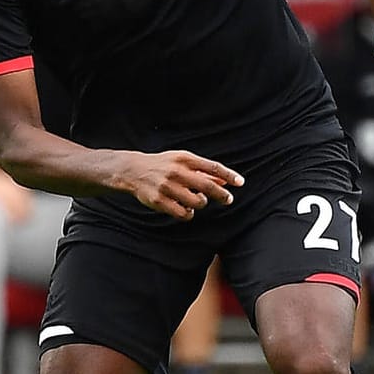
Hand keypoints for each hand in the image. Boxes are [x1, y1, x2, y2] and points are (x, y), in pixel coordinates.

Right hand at [124, 150, 242, 219]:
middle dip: (221, 195)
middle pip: (206, 186)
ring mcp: (166, 187)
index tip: (241, 182)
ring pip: (196, 202)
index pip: (212, 167)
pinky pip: (183, 213)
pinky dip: (189, 213)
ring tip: (197, 200)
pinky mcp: (158, 201)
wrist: (133, 170)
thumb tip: (227, 181)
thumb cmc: (164, 165)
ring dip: (201, 203)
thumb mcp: (183, 162)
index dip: (228, 175)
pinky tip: (186, 209)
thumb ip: (204, 171)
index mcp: (184, 159)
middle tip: (229, 199)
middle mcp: (176, 172)